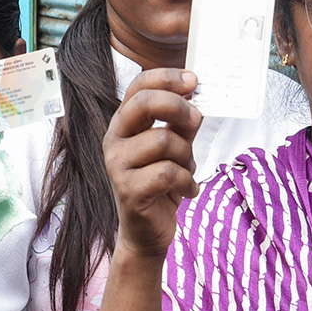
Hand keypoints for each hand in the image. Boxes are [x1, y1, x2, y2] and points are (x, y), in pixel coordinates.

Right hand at [104, 68, 201, 258]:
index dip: (166, 77)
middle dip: (179, 107)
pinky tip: (186, 191)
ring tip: (186, 172)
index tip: (194, 80)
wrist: (147, 232)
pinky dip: (186, 182)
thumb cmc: (160, 185)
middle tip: (196, 119)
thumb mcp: (176, 148)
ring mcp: (117, 165)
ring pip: (164, 140)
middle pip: (145, 103)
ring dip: (186, 156)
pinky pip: (168, 172)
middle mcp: (114, 140)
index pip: (138, 87)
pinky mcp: (128, 190)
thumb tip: (197, 95)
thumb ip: (182, 122)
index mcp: (124, 125)